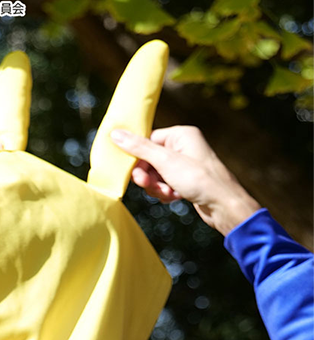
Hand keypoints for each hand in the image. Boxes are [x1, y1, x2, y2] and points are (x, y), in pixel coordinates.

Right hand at [110, 126, 260, 235]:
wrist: (223, 206)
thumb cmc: (199, 179)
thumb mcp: (165, 161)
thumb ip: (138, 148)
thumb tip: (115, 134)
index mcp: (180, 135)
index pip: (147, 140)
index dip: (138, 157)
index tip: (132, 170)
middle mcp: (182, 147)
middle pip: (149, 160)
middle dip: (148, 176)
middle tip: (148, 184)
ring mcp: (184, 165)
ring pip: (155, 175)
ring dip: (156, 187)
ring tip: (167, 193)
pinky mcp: (185, 181)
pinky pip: (164, 185)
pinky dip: (165, 193)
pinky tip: (174, 197)